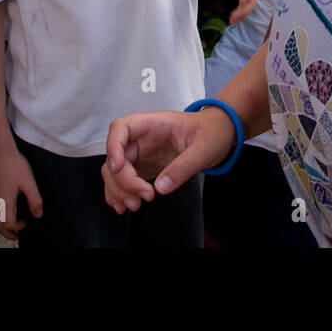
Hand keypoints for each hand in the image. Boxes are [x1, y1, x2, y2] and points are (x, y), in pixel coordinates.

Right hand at [0, 146, 42, 240]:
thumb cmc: (14, 163)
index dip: (18, 228)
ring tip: (1, 228)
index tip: (25, 224)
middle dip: (6, 233)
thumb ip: (34, 200)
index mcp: (3, 201)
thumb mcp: (29, 182)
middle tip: (15, 234)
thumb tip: (38, 215)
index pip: (8, 224)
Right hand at [101, 108, 233, 213]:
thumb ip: (183, 167)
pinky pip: (123, 180)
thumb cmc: (211, 133)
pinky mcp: (144, 167)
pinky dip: (119, 193)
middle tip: (143, 197)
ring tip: (135, 206)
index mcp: (153, 123)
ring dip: (119, 190)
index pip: (121, 127)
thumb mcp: (204, 149)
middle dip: (122, 180)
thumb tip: (161, 188)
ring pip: (115, 171)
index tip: (118, 168)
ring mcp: (141, 153)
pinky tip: (124, 206)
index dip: (113, 146)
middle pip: (116, 156)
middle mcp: (141, 137)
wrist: (218, 134)